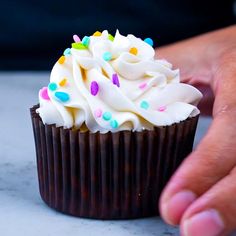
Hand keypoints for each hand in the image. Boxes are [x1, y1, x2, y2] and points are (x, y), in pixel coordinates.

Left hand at [157, 25, 235, 235]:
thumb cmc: (212, 53)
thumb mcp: (185, 57)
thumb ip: (153, 75)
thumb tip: (111, 91)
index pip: (231, 129)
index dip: (203, 169)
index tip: (172, 205)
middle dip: (226, 204)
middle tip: (190, 228)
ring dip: (231, 207)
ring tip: (199, 227)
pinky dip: (232, 195)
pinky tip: (212, 207)